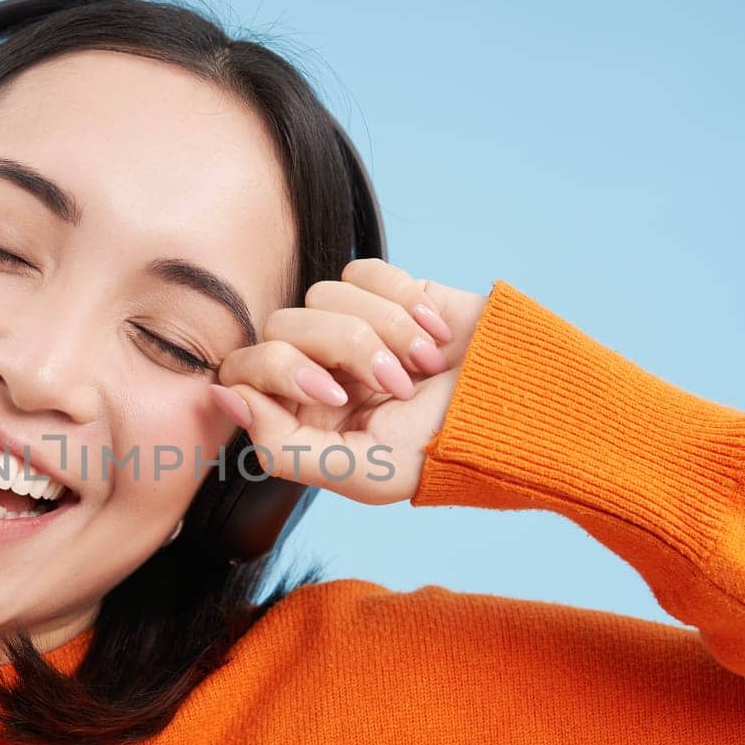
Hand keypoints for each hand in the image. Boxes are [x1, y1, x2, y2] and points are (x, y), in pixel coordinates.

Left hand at [209, 258, 488, 505]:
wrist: (520, 408)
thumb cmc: (443, 451)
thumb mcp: (361, 472)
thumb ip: (282, 447)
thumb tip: (224, 396)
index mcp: (299, 418)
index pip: (244, 371)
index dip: (278, 371)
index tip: (331, 394)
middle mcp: (316, 370)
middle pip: (282, 326)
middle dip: (343, 350)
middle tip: (395, 384)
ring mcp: (349, 328)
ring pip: (322, 296)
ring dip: (384, 331)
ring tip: (424, 367)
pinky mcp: (386, 293)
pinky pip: (362, 272)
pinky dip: (403, 302)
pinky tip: (435, 338)